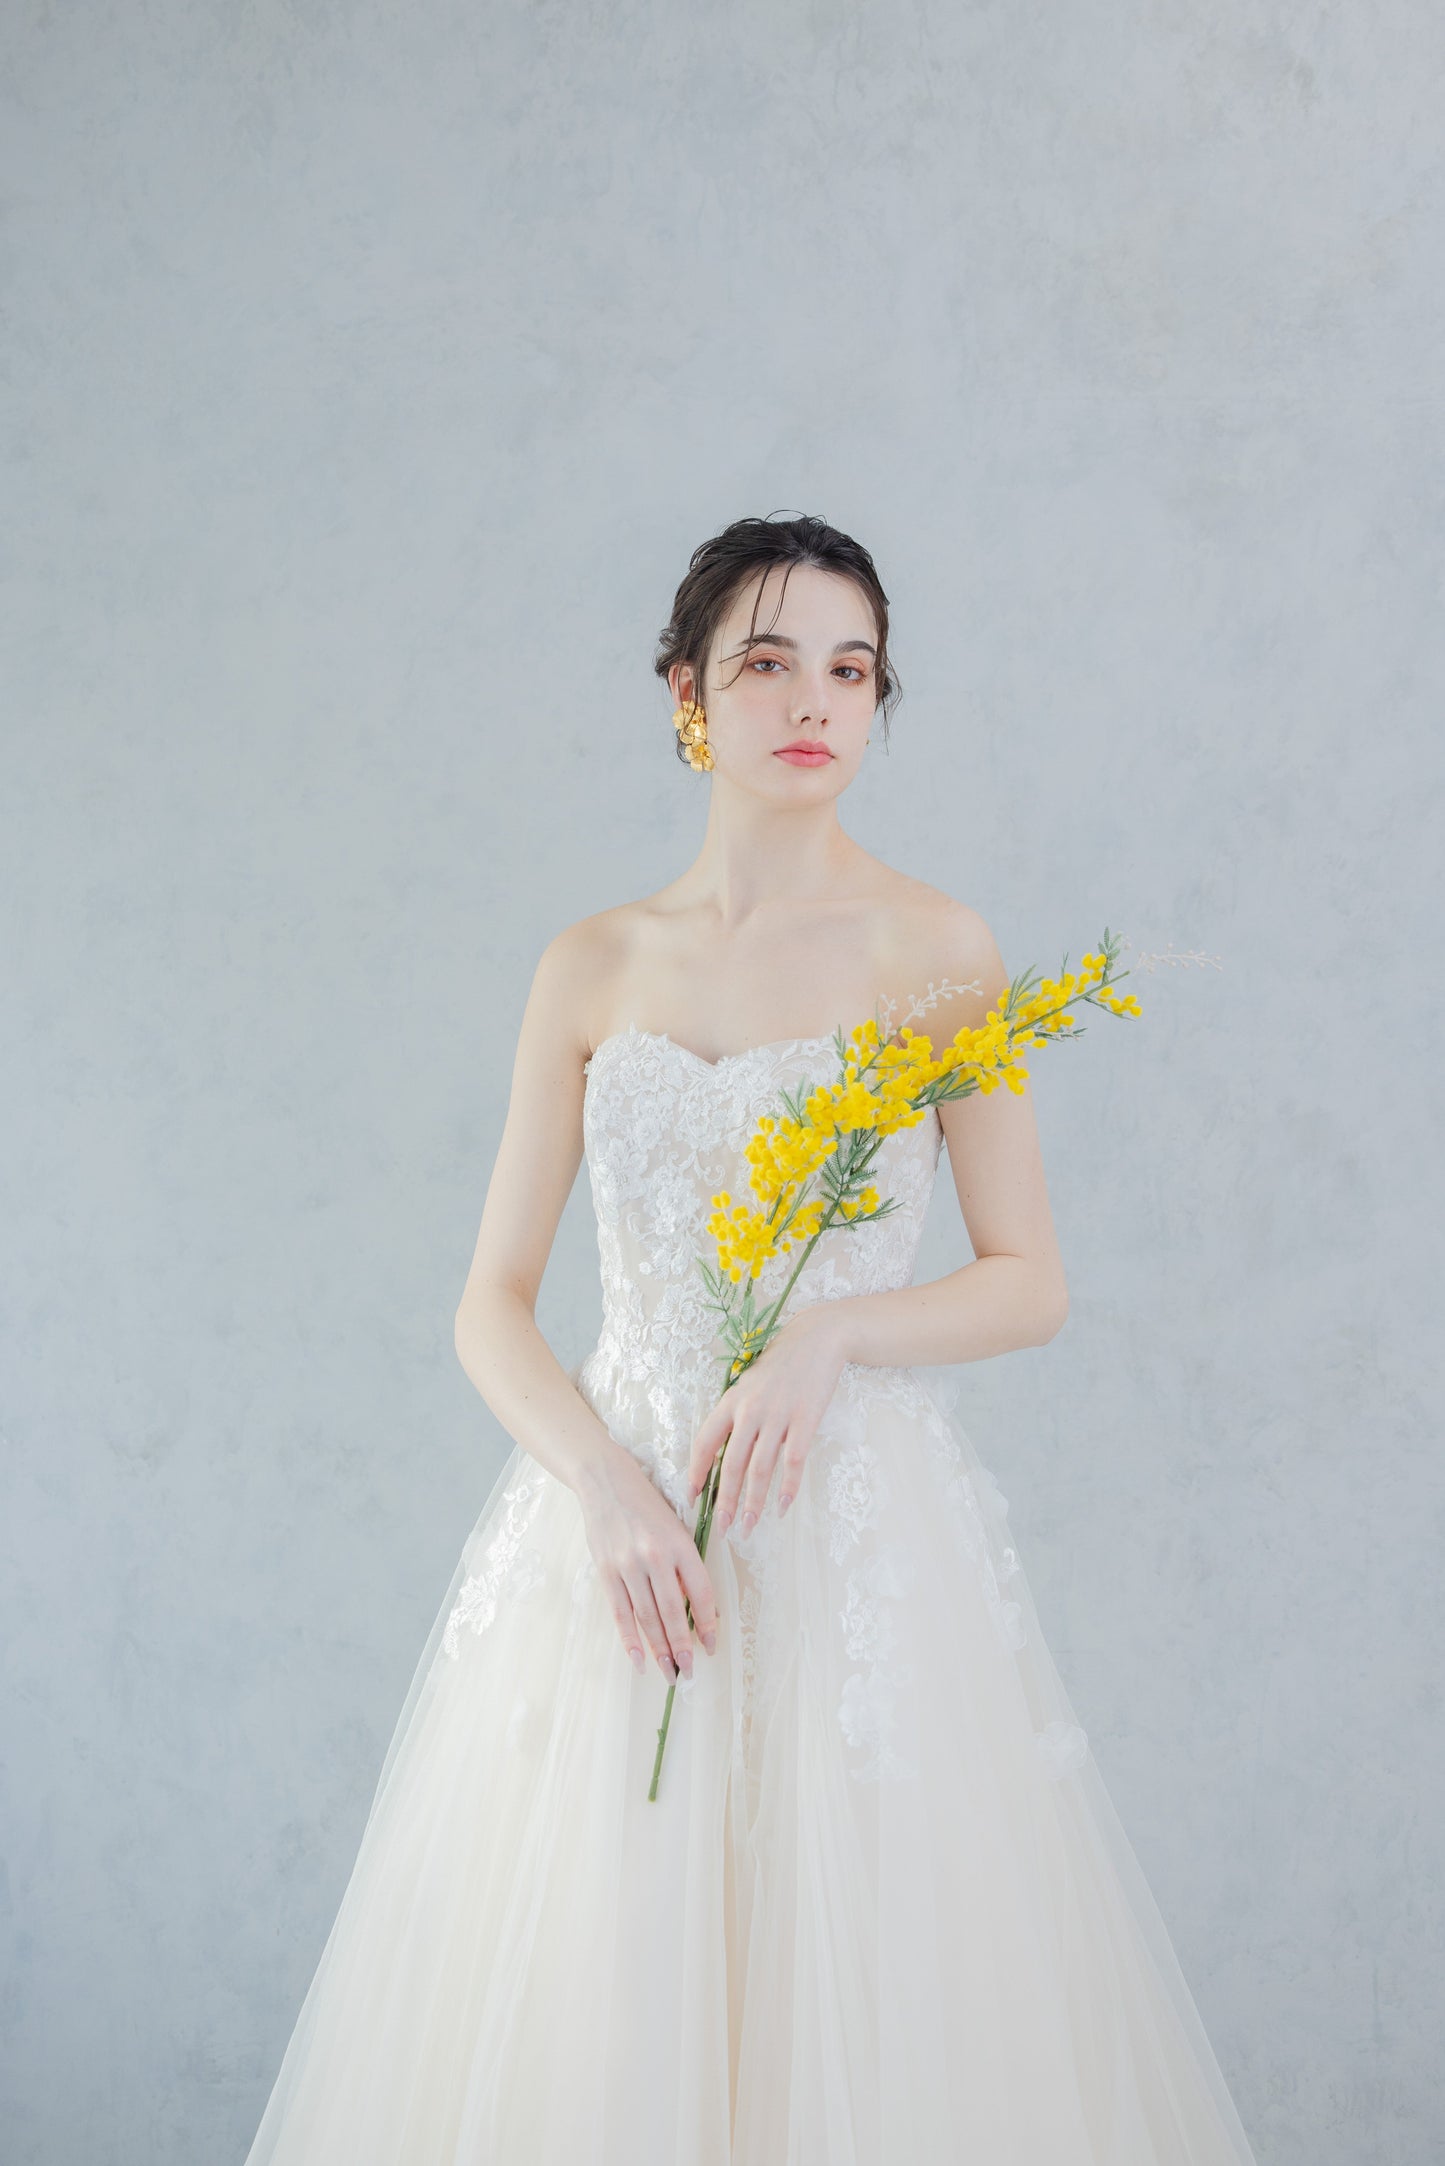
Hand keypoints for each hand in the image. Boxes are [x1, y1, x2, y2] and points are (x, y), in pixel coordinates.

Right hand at [576, 1441, 718, 1681]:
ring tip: (669, 1672)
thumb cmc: (646, 1504)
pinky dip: (630, 1639)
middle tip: (689, 1671)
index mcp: (680, 1543)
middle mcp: (655, 1555)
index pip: (700, 1592)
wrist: (606, 1480)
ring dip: (660, 1649)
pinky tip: (639, 1660)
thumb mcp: (675, 1527)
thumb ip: (683, 1565)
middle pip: (672, 1611)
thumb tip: (692, 1607)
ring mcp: (628, 1564)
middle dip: (683, 1646)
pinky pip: (620, 1612)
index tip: (711, 1646)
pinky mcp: (606, 1570)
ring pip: (647, 1616)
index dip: (707, 1623)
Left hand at [684, 1303, 851, 1537]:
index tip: (691, 1497)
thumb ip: (736, 1415)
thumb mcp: (748, 1384)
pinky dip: (787, 1487)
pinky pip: (793, 1461)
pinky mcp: (805, 1420)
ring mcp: (778, 1416)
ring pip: (760, 1469)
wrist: (816, 1339)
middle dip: (724, 1500)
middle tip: (721, 1526)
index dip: (695, 1472)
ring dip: (753, 1502)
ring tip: (748, 1526)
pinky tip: (782, 1507)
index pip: (705, 1443)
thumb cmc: (780, 1364)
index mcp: (731, 1401)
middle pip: (731, 1464)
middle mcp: (750, 1411)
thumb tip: (721, 1452)